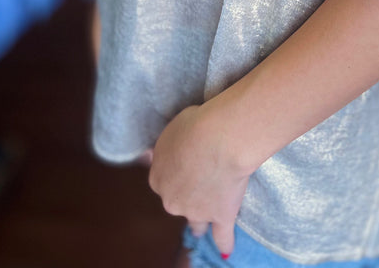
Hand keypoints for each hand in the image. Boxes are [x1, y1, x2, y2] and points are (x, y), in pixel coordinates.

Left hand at [147, 102, 250, 258]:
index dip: (175, 172)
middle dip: (186, 195)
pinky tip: (226, 250)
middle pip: (177, 202)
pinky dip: (224, 243)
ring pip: (195, 222)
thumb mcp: (170, 130)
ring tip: (201, 227)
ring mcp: (197, 211)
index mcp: (157, 177)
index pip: (162, 180)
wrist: (219, 140)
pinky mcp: (221, 216)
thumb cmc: (194, 127)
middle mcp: (172, 200)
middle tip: (198, 182)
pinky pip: (222, 236)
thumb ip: (164, 148)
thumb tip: (153, 155)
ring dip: (198, 223)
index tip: (184, 165)